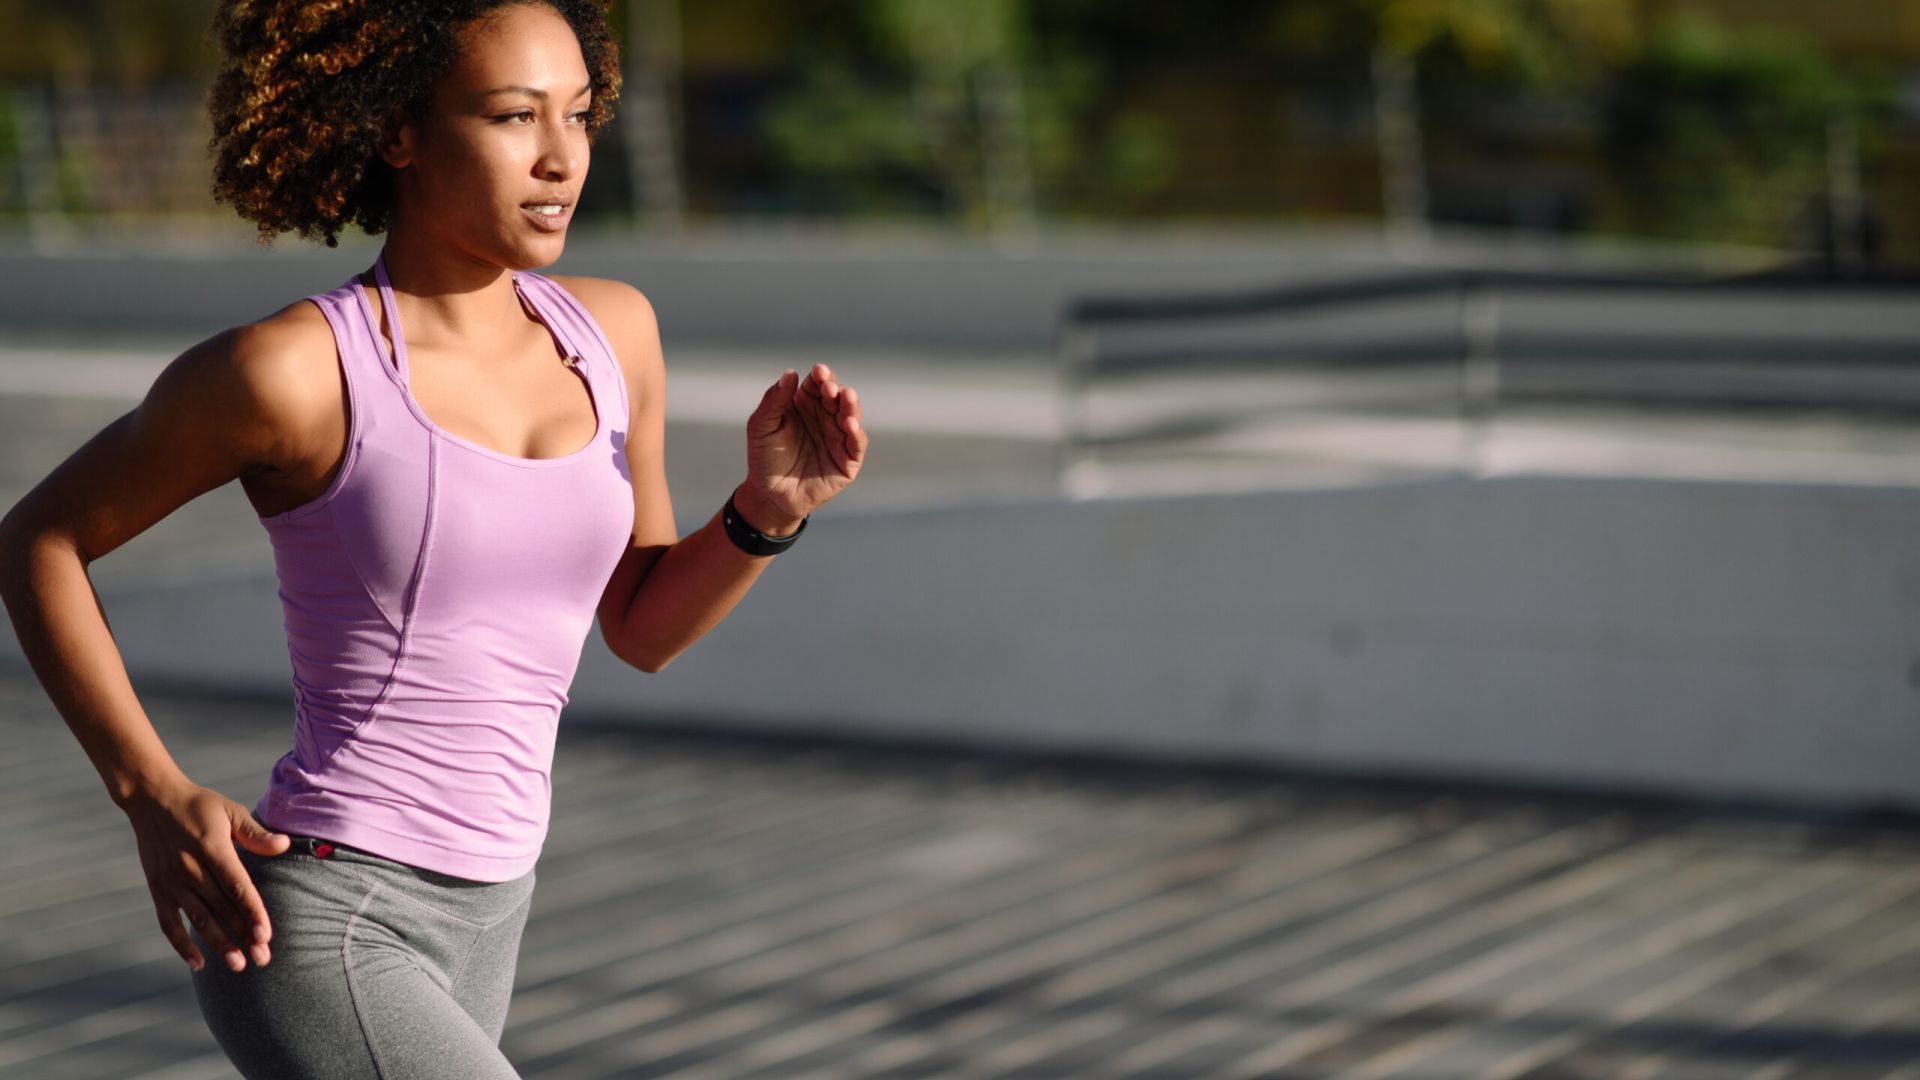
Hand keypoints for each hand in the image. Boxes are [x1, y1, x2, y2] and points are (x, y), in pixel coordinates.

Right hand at [121, 780, 289, 972]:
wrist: (153, 799)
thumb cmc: (200, 806)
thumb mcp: (230, 811)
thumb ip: (255, 834)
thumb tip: (284, 845)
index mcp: (211, 848)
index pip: (237, 887)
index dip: (252, 912)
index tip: (266, 935)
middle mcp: (190, 868)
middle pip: (221, 908)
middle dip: (242, 935)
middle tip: (262, 959)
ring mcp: (171, 881)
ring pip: (198, 919)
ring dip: (218, 944)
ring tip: (238, 965)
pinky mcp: (157, 889)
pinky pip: (168, 923)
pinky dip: (180, 945)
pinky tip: (198, 964)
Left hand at [738, 362, 867, 532]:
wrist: (769, 495)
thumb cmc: (764, 458)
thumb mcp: (761, 426)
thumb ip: (773, 400)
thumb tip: (790, 372)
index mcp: (805, 404)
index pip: (818, 384)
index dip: (821, 376)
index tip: (819, 371)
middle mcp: (825, 417)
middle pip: (837, 397)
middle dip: (835, 389)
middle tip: (829, 387)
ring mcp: (839, 438)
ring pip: (852, 416)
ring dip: (850, 405)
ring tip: (846, 396)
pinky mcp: (848, 461)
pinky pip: (857, 444)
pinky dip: (856, 433)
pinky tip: (850, 423)